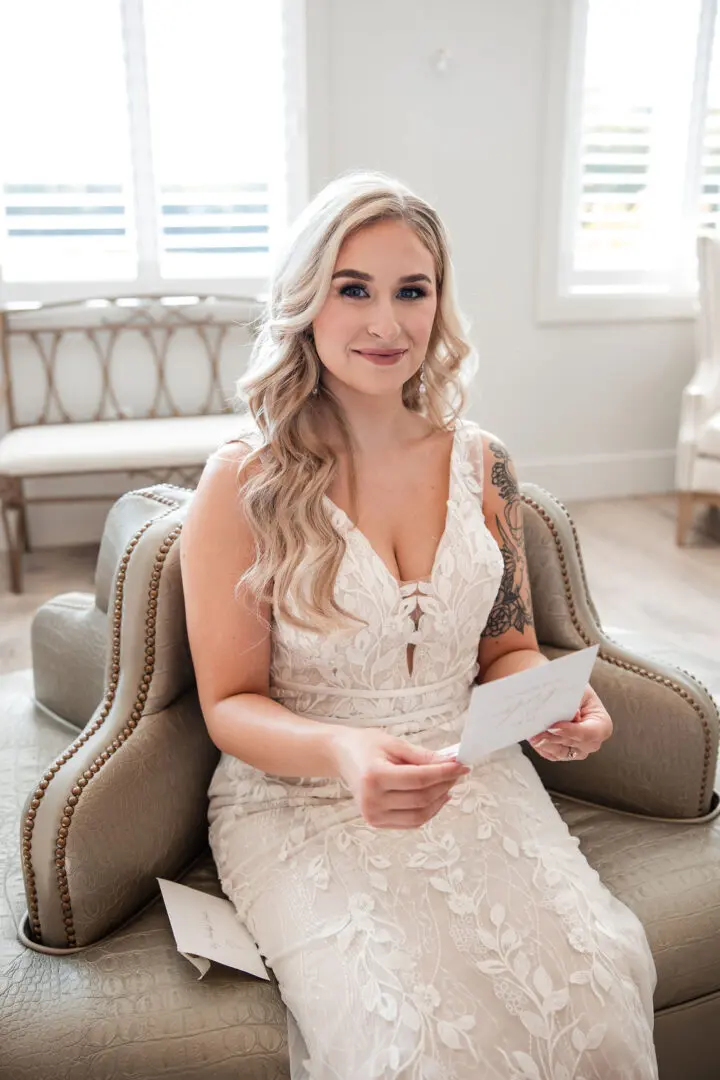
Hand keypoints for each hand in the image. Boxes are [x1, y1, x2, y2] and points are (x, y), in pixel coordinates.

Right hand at [331, 728, 469, 828]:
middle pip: (422, 799)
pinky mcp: (376, 822)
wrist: (342, 756)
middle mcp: (371, 800)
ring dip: (440, 800)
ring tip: (448, 784)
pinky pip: (411, 822)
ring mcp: (372, 815)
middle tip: (457, 771)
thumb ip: (424, 756)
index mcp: (374, 776)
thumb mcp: (395, 744)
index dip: (444, 773)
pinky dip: (428, 811)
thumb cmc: (366, 746)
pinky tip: (437, 797)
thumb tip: (451, 762)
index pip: (419, 779)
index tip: (461, 766)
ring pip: (420, 815)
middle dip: (445, 785)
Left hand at [528, 684, 612, 762]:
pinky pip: (550, 754)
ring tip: (531, 734)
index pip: (589, 733)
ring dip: (544, 743)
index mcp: (601, 725)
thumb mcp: (576, 690)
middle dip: (553, 737)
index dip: (572, 731)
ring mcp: (577, 749)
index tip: (554, 726)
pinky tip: (532, 737)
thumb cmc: (574, 690)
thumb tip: (567, 713)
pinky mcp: (562, 753)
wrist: (564, 693)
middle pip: (573, 744)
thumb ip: (572, 701)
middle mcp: (592, 742)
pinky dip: (541, 746)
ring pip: (560, 752)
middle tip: (537, 732)